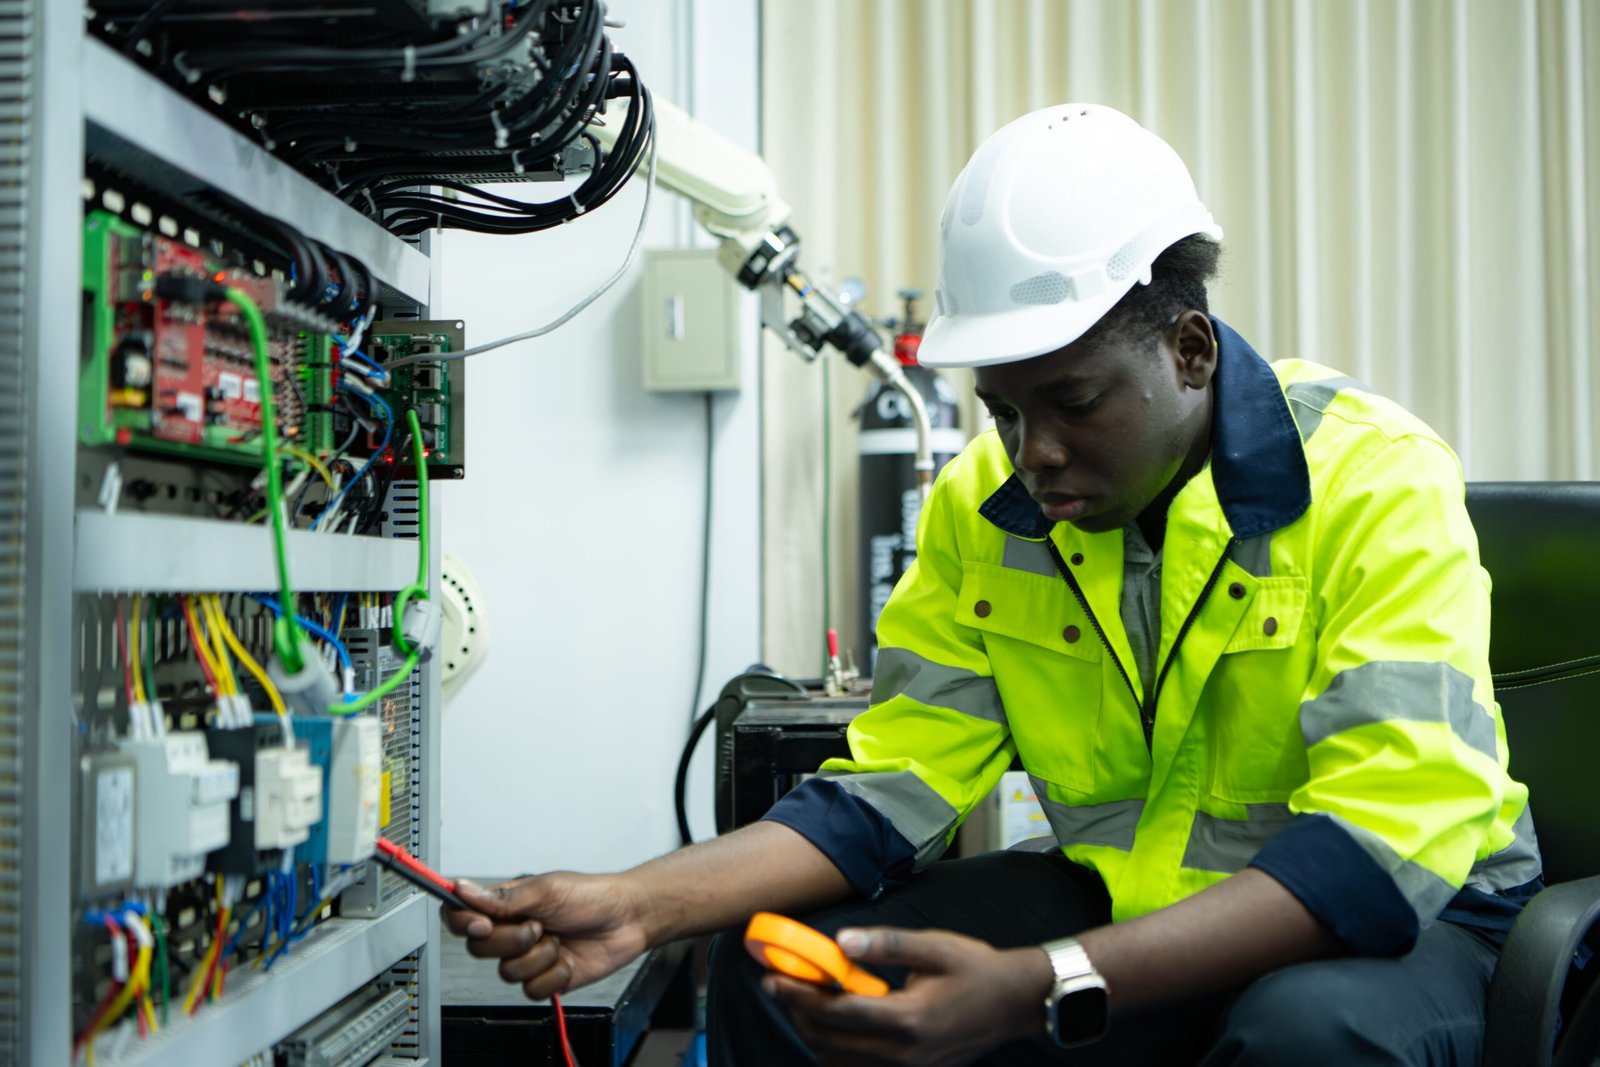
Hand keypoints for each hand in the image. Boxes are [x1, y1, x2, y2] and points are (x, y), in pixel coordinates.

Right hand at [442, 873, 649, 999]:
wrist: (628, 919)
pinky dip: (553, 975)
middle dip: (511, 940)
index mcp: (506, 904)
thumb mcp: (547, 889)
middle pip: (480, 949)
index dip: (463, 922)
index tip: (482, 923)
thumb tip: (463, 889)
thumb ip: (504, 897)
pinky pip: (531, 990)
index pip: (462, 916)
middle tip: (538, 926)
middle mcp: (512, 931)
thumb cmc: (592, 896)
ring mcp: (528, 957)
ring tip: (558, 940)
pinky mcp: (545, 978)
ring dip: (538, 957)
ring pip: (506, 973)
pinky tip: (568, 959)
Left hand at [764, 926, 1052, 1065]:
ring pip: (840, 1062)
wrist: (1016, 1003)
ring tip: (807, 1001)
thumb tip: (840, 942)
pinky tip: (836, 1023)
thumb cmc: (976, 969)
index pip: (837, 1013)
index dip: (799, 996)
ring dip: (816, 1034)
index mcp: (908, 1019)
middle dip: (798, 1013)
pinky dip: (838, 1050)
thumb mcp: (934, 947)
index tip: (773, 977)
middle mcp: (904, 1053)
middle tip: (782, 985)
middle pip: (829, 1043)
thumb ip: (886, 945)